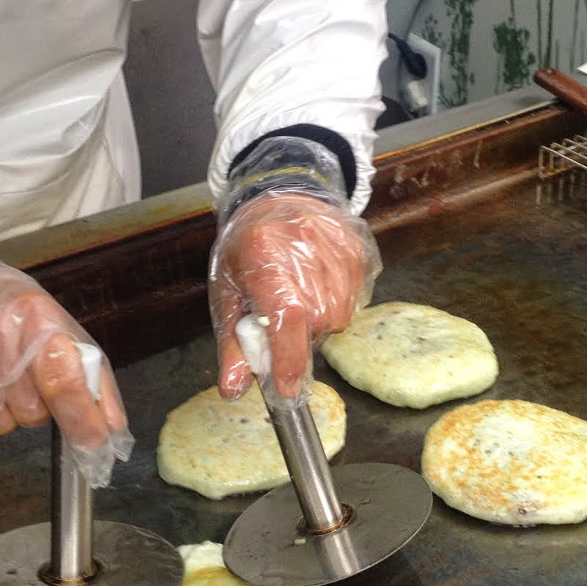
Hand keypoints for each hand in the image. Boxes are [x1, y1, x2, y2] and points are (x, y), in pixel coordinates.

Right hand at [0, 265, 125, 450]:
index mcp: (35, 317)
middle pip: (31, 411)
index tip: (94, 442)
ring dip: (5, 413)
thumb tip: (111, 428)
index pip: (62, 379)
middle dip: (37, 409)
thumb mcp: (61, 329)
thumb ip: (92, 379)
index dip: (81, 419)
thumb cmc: (14, 313)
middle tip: (27, 382)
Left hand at [210, 192, 379, 398]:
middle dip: (298, 338)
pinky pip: (353, 301)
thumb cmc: (248, 248)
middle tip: (282, 319)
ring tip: (299, 297)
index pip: (286, 315)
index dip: (288, 358)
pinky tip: (317, 283)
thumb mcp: (228, 293)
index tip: (286, 389)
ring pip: (337, 317)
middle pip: (315, 322)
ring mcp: (338, 249)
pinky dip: (334, 304)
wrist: (280, 195)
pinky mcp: (359, 251)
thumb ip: (233, 343)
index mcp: (265, 255)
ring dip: (318, 322)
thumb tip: (235, 390)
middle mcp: (306, 249)